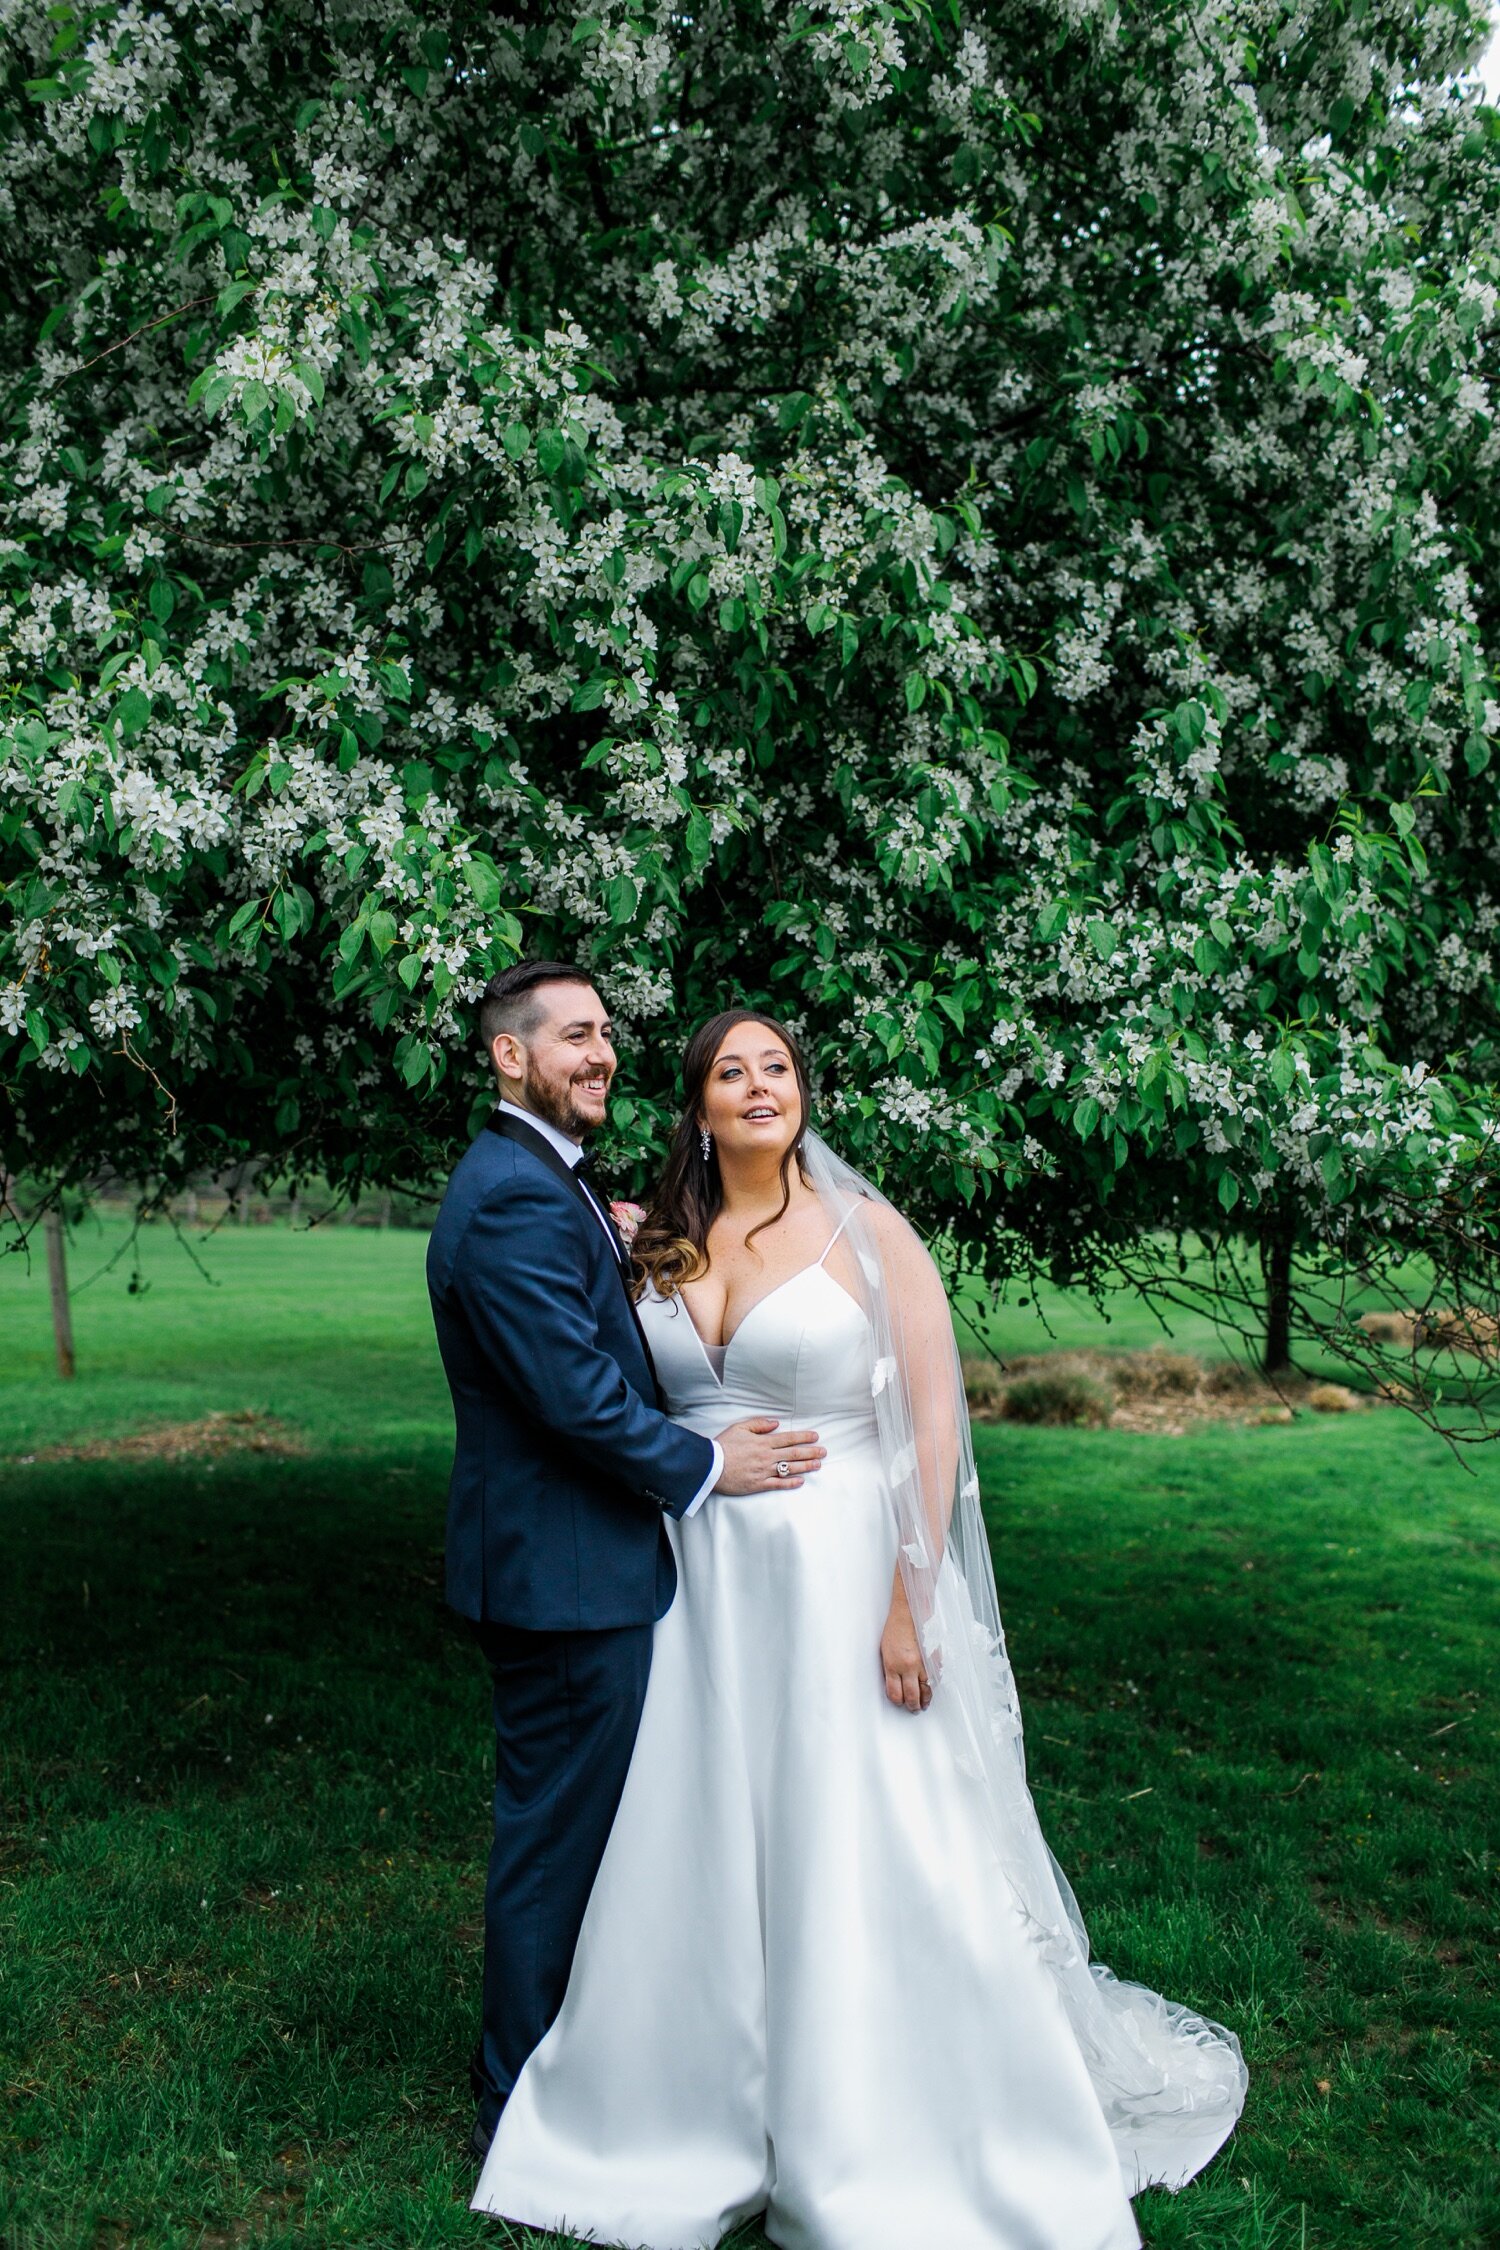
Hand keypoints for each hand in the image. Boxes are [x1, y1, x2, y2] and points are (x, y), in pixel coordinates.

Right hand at [714, 1417, 824, 1493]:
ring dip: (806, 1466)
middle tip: (823, 1452)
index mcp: (763, 1442)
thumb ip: (759, 1424)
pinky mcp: (758, 1484)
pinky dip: (790, 1483)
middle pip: (793, 1454)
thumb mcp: (739, 1428)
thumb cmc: (723, 1445)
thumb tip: (775, 1423)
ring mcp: (764, 1471)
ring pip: (789, 1469)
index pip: (788, 1439)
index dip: (804, 1437)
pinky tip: (801, 1482)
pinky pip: (778, 1484)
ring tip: (817, 1465)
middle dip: (810, 1452)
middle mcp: (767, 1456)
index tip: (815, 1437)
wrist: (710, 1465)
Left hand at [880, 1578, 931, 1713]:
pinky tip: (932, 1688)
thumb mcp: (885, 1650)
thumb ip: (890, 1669)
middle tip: (914, 1709)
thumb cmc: (895, 1628)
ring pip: (926, 1690)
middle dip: (912, 1706)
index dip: (898, 1702)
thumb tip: (895, 1683)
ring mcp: (923, 1663)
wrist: (910, 1611)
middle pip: (911, 1696)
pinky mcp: (934, 1659)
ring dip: (925, 1699)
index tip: (899, 1702)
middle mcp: (908, 1667)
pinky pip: (935, 1678)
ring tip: (924, 1704)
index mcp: (892, 1665)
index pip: (895, 1694)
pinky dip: (934, 1685)